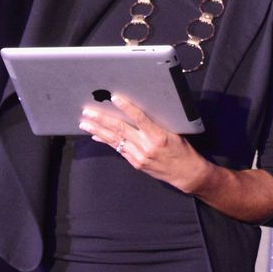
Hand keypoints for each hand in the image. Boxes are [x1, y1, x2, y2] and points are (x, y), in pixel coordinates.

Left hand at [80, 94, 212, 193]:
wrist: (187, 173)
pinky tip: (96, 136)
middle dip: (102, 119)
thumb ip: (156, 124)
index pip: (139, 118)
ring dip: (98, 131)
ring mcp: (139, 156)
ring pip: (115, 140)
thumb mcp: (174, 132)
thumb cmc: (183, 149)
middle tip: (88, 112)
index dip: (126, 107)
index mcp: (158, 136)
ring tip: (85, 123)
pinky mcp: (136, 163)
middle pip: (120, 129)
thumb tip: (137, 113)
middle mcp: (146, 146)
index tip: (114, 98)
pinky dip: (106, 141)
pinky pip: (118, 150)